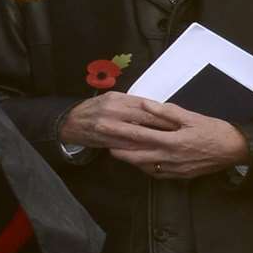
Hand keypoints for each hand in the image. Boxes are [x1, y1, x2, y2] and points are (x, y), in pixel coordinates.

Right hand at [59, 92, 182, 150]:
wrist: (71, 122)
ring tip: (171, 144)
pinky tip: (152, 153)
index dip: (163, 113)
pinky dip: (140, 149)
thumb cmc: (95, 109)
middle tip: (181, 133)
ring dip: (155, 140)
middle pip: (145, 119)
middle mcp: (114, 110)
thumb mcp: (112, 99)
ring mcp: (109, 125)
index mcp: (119, 98)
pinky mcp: (106, 140)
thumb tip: (153, 107)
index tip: (178, 119)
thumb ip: (131, 103)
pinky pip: (126, 146)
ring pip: (137, 134)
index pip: (147, 106)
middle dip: (164, 127)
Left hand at [102, 99, 249, 180]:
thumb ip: (166, 112)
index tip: (106, 128)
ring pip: (145, 166)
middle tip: (104, 144)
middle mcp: (170, 158)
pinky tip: (140, 162)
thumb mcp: (191, 116)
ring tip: (117, 152)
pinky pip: (157, 173)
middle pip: (137, 156)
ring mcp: (174, 169)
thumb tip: (145, 105)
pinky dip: (145, 167)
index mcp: (172, 141)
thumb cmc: (214, 130)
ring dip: (131, 160)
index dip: (120, 132)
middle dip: (119, 151)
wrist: (234, 150)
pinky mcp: (180, 176)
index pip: (139, 136)